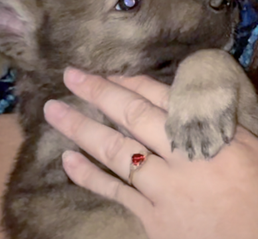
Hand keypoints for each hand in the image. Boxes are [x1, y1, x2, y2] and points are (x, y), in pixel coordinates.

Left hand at [43, 68, 257, 238]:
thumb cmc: (256, 194)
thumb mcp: (243, 148)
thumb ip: (207, 123)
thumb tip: (172, 99)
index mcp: (208, 133)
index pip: (161, 97)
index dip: (129, 82)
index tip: (104, 74)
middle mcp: (182, 155)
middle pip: (132, 114)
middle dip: (98, 92)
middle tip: (69, 76)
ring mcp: (164, 187)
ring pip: (115, 149)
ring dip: (80, 128)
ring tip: (53, 111)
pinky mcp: (153, 217)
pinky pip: (115, 191)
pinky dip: (89, 175)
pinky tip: (67, 159)